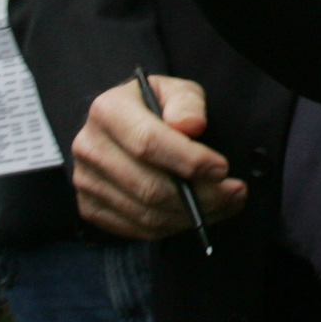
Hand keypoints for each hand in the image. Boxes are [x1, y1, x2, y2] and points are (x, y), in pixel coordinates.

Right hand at [74, 74, 248, 240]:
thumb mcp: (175, 92)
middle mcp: (90, 147)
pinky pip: (137, 230)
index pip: (148, 143)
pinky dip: (174, 227)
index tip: (222, 169)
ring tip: (225, 204)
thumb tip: (191, 125)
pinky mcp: (90, 207)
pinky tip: (199, 215)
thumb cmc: (155, 108)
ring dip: (192, 217)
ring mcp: (86, 181)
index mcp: (107, 110)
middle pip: (149, 187)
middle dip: (201, 196)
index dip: (189, 161)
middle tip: (235, 193)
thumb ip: (186, 103)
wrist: (121, 128)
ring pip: (146, 214)